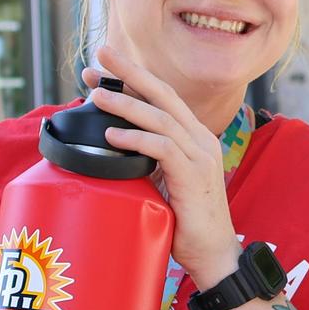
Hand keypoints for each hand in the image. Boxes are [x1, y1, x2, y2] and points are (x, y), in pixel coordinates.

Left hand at [85, 48, 239, 285]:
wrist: (213, 254)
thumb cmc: (186, 222)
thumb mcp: (164, 182)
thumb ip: (147, 160)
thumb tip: (113, 146)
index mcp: (195, 138)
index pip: (163, 98)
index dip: (133, 79)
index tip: (102, 69)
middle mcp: (201, 140)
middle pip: (164, 95)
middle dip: (130, 73)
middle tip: (100, 56)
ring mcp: (201, 156)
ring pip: (161, 117)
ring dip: (126, 104)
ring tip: (95, 96)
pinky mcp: (194, 175)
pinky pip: (163, 147)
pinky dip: (136, 138)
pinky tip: (112, 135)